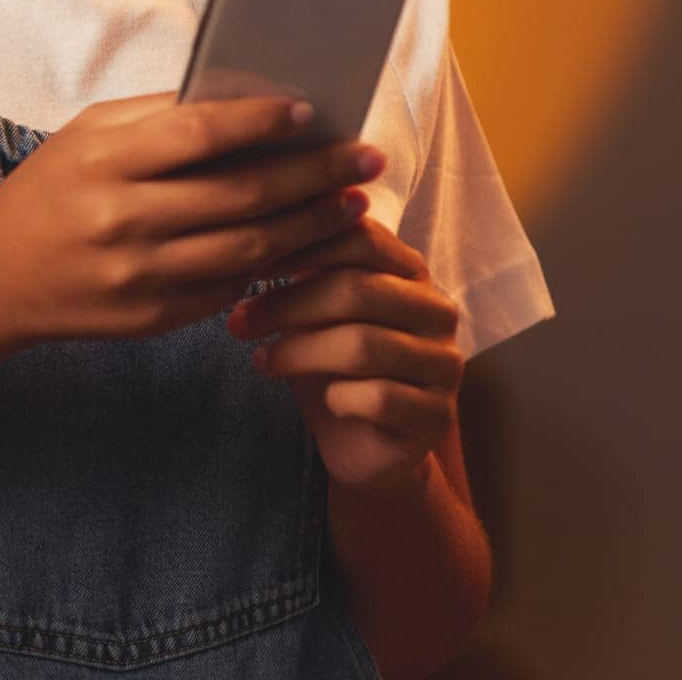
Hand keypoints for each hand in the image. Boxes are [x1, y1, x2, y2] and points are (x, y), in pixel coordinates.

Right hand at [0, 92, 386, 351]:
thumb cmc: (47, 192)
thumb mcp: (87, 135)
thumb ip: (157, 116)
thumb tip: (241, 95)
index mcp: (106, 163)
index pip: (198, 135)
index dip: (259, 121)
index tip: (309, 111)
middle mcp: (125, 221)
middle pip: (241, 196)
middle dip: (314, 175)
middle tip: (365, 159)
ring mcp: (141, 277)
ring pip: (250, 251)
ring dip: (311, 226)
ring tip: (352, 202)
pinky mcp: (154, 318)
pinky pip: (231, 290)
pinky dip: (276, 267)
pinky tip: (307, 244)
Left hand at [224, 214, 462, 492]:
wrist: (363, 446)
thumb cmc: (331, 363)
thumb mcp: (314, 310)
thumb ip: (303, 271)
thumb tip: (256, 238)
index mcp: (409, 271)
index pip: (362, 236)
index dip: (303, 245)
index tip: (252, 264)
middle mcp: (436, 310)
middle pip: (358, 289)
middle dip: (288, 305)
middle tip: (238, 321)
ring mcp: (443, 364)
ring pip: (363, 346)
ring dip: (299, 353)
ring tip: (262, 360)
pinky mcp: (437, 416)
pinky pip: (379, 398)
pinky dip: (338, 398)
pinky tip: (322, 400)